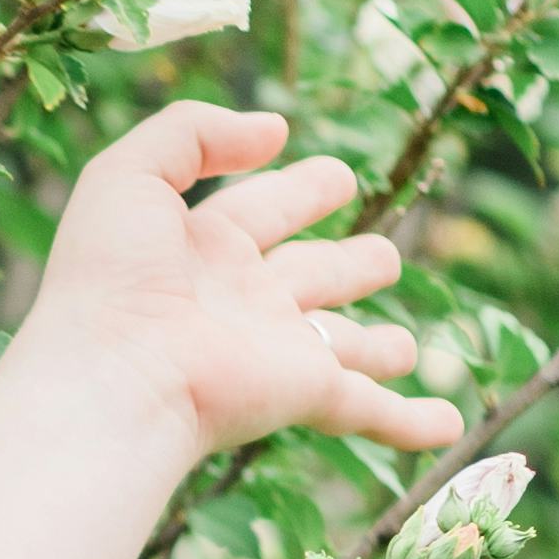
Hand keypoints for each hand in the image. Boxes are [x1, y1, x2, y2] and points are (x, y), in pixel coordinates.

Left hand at [18, 102, 456, 469]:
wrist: (113, 375)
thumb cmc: (110, 277)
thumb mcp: (129, 176)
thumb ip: (192, 133)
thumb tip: (275, 130)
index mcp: (201, 249)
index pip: (262, 210)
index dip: (300, 190)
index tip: (337, 178)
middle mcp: (242, 302)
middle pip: (310, 277)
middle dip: (347, 267)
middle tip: (383, 261)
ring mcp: (277, 351)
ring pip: (342, 346)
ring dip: (376, 347)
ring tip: (406, 349)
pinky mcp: (304, 392)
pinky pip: (370, 407)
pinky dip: (411, 421)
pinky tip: (448, 428)